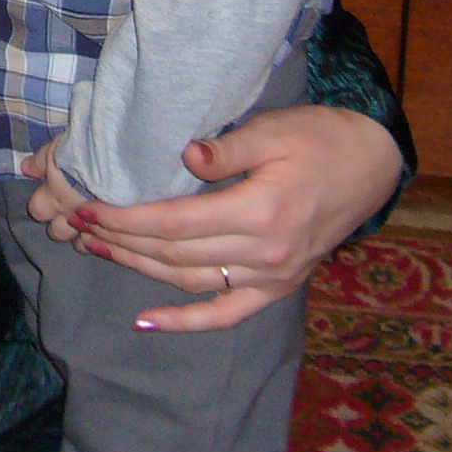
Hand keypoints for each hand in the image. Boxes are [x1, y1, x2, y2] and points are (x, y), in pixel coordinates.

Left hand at [27, 104, 400, 331]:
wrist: (373, 166)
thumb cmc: (321, 138)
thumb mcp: (275, 129)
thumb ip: (228, 148)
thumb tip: (186, 158)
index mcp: (261, 212)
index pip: (176, 223)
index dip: (127, 219)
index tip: (88, 208)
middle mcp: (265, 253)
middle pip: (175, 254)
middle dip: (121, 241)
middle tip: (78, 226)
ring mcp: (273, 276)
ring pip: (190, 282)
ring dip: (139, 269)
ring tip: (98, 250)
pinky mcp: (279, 287)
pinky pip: (226, 314)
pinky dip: (185, 322)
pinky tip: (146, 321)